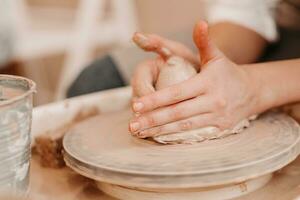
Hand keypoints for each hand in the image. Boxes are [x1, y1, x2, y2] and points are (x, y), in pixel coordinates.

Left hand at [129, 21, 261, 136]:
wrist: (252, 92)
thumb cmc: (228, 73)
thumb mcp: (216, 56)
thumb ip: (204, 42)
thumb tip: (199, 23)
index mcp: (208, 83)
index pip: (176, 93)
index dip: (155, 100)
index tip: (136, 105)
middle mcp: (213, 102)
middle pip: (177, 113)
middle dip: (153, 119)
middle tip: (132, 125)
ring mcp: (217, 118)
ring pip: (183, 126)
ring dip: (160, 131)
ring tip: (140, 133)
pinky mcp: (219, 129)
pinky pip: (194, 134)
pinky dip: (175, 136)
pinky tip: (159, 137)